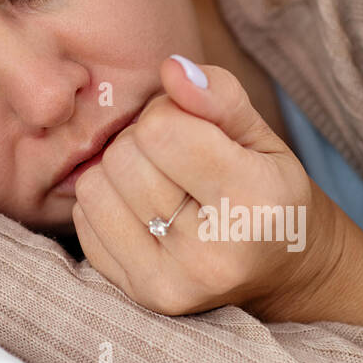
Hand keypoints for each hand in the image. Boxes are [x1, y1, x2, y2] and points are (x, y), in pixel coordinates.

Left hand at [72, 56, 339, 318]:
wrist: (280, 268)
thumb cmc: (267, 190)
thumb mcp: (260, 135)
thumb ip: (219, 95)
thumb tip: (170, 68)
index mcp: (253, 204)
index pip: (161, 129)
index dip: (168, 113)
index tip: (194, 128)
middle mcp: (211, 255)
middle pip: (123, 157)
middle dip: (142, 142)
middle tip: (176, 158)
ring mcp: (170, 283)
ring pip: (93, 188)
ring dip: (117, 171)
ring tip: (159, 182)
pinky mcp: (139, 295)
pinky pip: (83, 220)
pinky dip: (105, 203)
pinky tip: (143, 210)